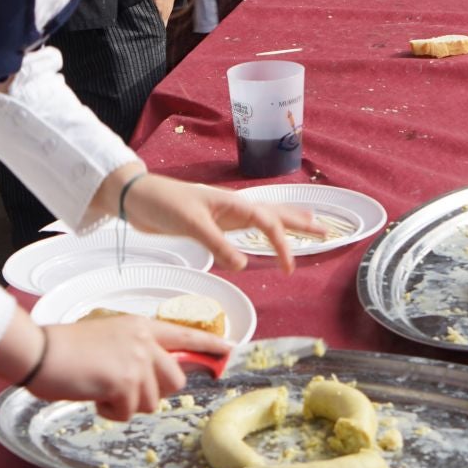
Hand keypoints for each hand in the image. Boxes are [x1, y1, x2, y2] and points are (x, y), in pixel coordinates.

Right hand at [31, 314, 228, 421]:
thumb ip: (133, 352)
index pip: (185, 334)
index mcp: (141, 327)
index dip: (209, 345)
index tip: (228, 350)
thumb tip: (147, 377)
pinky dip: (109, 412)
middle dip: (155, 393)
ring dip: (126, 404)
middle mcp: (145, 342)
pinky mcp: (124, 382)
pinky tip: (93, 395)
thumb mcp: (108, 339)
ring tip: (101, 389)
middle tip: (125, 391)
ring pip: (151, 401)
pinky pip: (127, 412)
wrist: (40, 352)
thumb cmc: (65, 348)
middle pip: (175, 381)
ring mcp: (136, 362)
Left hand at [114, 168, 325, 273]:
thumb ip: (218, 244)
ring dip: (288, 223)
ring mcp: (226, 215)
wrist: (138, 199)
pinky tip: (267, 235)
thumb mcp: (191, 224)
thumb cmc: (164, 204)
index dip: (282, 244)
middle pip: (277, 213)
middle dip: (302, 222)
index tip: (289, 267)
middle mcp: (235, 207)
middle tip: (328, 230)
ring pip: (266, 218)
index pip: (268, 223)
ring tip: (311, 225)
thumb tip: (243, 265)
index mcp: (233, 203)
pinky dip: (264, 231)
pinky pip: (248, 228)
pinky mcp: (215, 224)